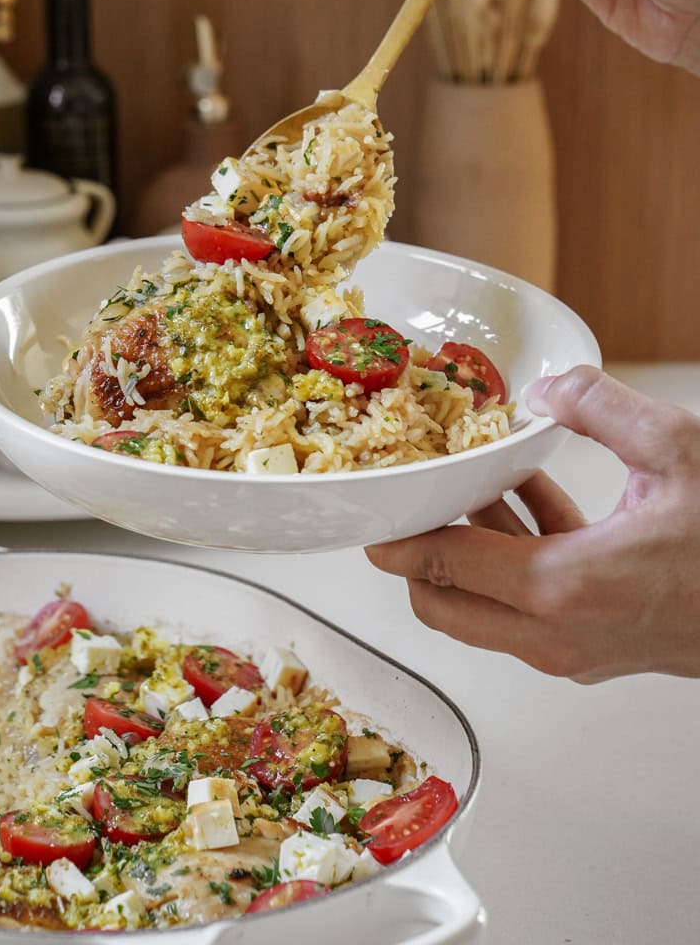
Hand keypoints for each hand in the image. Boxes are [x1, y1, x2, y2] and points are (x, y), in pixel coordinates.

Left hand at [366, 366, 699, 681]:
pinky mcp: (598, 645)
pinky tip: (529, 493)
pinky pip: (530, 602)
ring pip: (484, 608)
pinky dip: (516, 555)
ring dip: (469, 549)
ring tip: (471, 480)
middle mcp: (558, 634)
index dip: (394, 538)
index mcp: (563, 588)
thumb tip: (549, 384)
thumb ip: (601, 407)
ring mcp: (577, 649)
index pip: (440, 568)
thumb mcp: (679, 452)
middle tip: (410, 497)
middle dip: (417, 553)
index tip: (366, 514)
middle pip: (445, 604)